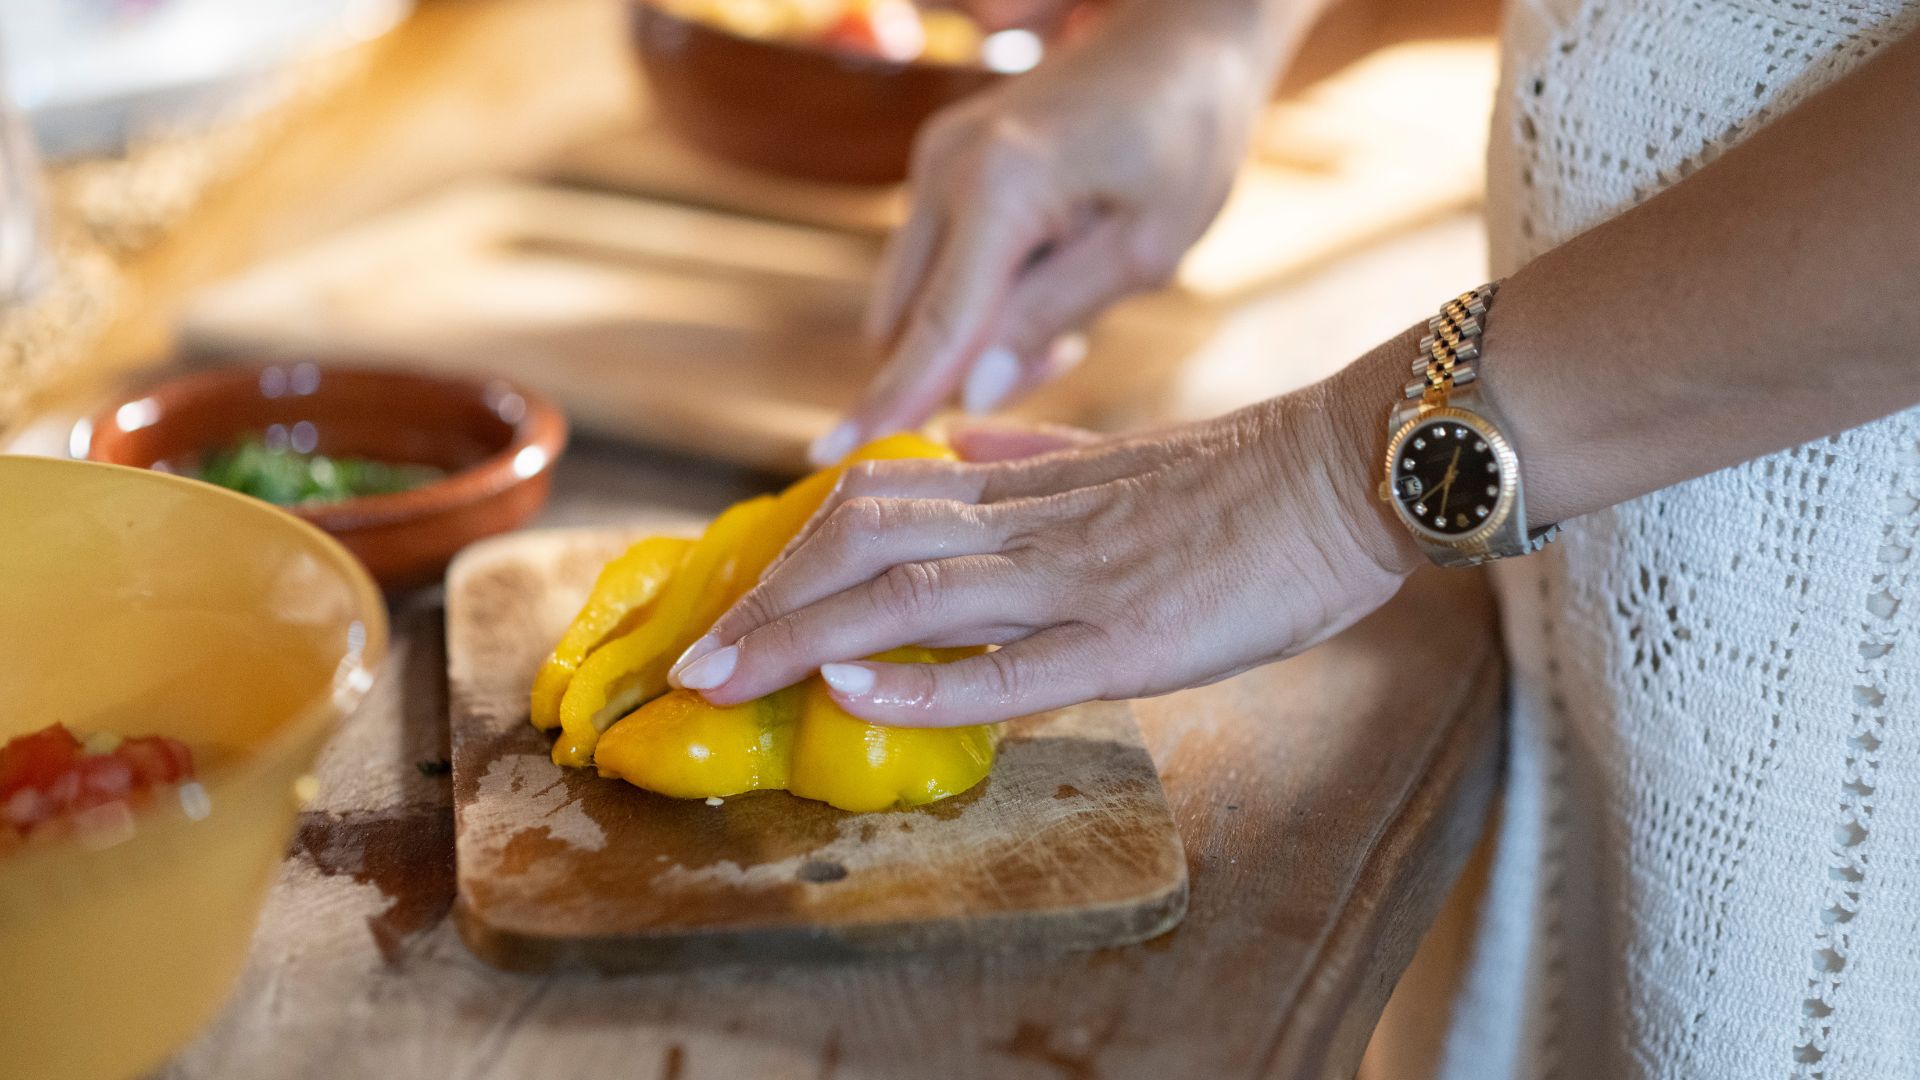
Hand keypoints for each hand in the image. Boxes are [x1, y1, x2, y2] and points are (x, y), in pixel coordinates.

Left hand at [676, 362, 1421, 727]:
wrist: (1355, 470)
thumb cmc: (1253, 477)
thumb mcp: (1126, 454)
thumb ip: (1037, 452)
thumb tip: (962, 440)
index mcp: (1030, 486)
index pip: (875, 504)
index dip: (792, 550)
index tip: (733, 598)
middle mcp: (1034, 526)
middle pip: (863, 543)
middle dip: (768, 601)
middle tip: (693, 659)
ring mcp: (1078, 580)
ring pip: (912, 597)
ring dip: (804, 637)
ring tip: (726, 678)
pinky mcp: (1131, 638)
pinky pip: (1009, 665)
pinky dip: (923, 679)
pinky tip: (855, 687)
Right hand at [810, 1, 1282, 463]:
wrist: (1182, 34)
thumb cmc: (1185, 137)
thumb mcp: (1144, 248)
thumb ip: (1048, 318)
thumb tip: (966, 393)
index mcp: (1001, 185)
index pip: (935, 326)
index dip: (887, 403)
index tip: (829, 457)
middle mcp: (945, 168)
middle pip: (909, 322)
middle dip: (962, 371)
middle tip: (1062, 355)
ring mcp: (935, 161)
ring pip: (918, 298)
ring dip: (974, 334)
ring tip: (1070, 310)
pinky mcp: (942, 166)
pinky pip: (936, 264)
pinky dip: (978, 295)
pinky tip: (1052, 272)